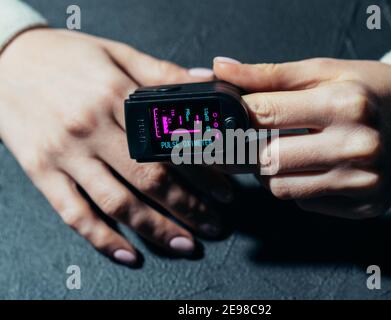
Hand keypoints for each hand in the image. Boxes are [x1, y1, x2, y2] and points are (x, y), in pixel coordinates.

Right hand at [0, 28, 232, 265]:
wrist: (4, 60)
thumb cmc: (64, 57)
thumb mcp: (116, 53)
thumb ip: (161, 72)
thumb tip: (205, 81)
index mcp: (116, 97)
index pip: (171, 143)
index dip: (203, 172)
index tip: (224, 190)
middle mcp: (92, 128)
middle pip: (151, 179)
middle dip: (189, 207)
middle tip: (214, 225)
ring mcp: (66, 154)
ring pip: (118, 203)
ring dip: (156, 228)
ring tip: (185, 243)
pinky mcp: (42, 172)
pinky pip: (74, 214)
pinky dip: (102, 239)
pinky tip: (129, 254)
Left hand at [214, 57, 390, 218]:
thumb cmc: (370, 91)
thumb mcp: (324, 72)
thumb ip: (269, 75)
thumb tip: (222, 69)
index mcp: (344, 104)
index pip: (265, 114)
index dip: (234, 118)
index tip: (222, 121)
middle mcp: (356, 146)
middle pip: (268, 160)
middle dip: (249, 151)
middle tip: (253, 140)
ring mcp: (362, 182)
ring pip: (281, 189)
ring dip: (270, 172)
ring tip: (285, 152)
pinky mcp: (364, 206)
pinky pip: (306, 204)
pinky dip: (298, 188)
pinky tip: (312, 169)